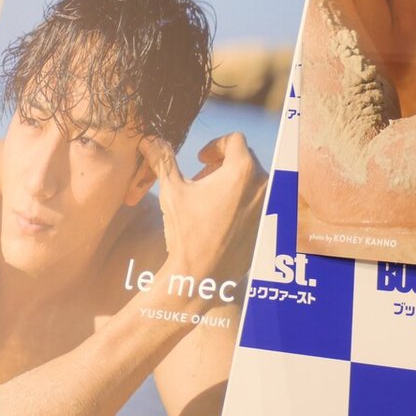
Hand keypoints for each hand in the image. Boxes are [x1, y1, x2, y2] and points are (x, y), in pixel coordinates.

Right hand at [140, 133, 265, 288]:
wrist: (203, 276)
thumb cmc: (187, 232)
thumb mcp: (172, 190)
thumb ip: (163, 160)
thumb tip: (149, 139)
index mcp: (241, 172)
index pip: (235, 139)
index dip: (214, 144)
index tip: (199, 158)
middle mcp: (261, 186)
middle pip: (244, 158)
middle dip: (221, 163)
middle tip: (200, 177)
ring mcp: (265, 207)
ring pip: (251, 180)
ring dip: (230, 181)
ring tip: (207, 198)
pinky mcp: (264, 225)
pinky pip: (254, 201)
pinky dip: (238, 200)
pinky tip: (217, 217)